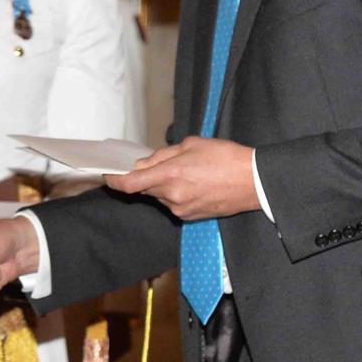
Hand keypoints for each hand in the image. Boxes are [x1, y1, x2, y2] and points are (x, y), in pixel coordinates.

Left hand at [104, 136, 258, 220]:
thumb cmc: (226, 157)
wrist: (254, 181)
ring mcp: (181, 209)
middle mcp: (172, 197)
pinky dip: (175, 193)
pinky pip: (173, 203)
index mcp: (170, 175)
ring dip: (164, 184)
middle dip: (146, 176)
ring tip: (188, 171)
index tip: (108, 175)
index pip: (131, 184)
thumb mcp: (191, 145)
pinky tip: (194, 183)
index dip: (115, 181)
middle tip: (162, 163)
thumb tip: (143, 164)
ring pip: (160, 195)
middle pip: (145, 188)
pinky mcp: (190, 217)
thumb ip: (162, 156)